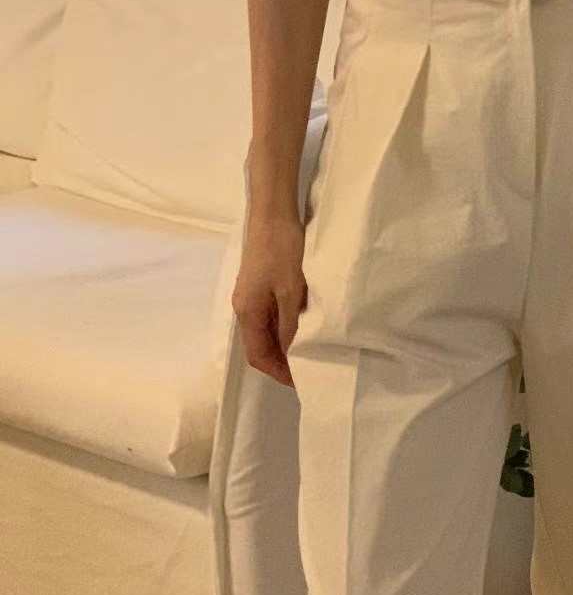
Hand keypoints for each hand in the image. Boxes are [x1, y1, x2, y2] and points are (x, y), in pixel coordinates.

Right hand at [230, 213, 307, 387]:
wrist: (273, 213)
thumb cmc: (281, 250)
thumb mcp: (290, 290)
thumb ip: (289, 323)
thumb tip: (290, 353)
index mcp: (247, 312)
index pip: (258, 355)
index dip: (278, 372)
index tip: (300, 381)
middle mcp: (243, 306)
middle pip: (259, 344)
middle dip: (279, 361)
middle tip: (306, 369)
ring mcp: (250, 294)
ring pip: (264, 329)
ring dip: (282, 343)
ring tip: (306, 351)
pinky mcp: (259, 282)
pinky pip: (268, 314)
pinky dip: (282, 326)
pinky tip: (300, 324)